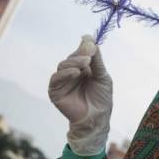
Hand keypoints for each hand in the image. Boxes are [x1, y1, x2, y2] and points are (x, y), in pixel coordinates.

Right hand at [48, 35, 112, 155]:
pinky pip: (56, 78)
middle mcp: (72, 73)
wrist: (97, 118)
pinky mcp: (55, 91)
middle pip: (72, 57)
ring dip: (74, 62)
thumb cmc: (102, 99)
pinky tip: (76, 73)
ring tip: (85, 63)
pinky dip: (65, 73)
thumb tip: (91, 41)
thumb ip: (97, 61)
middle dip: (80, 54)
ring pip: (63, 65)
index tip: (88, 39)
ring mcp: (63, 81)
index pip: (81, 53)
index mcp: (84, 69)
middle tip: (89, 54)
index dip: (84, 46)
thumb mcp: (102, 77)